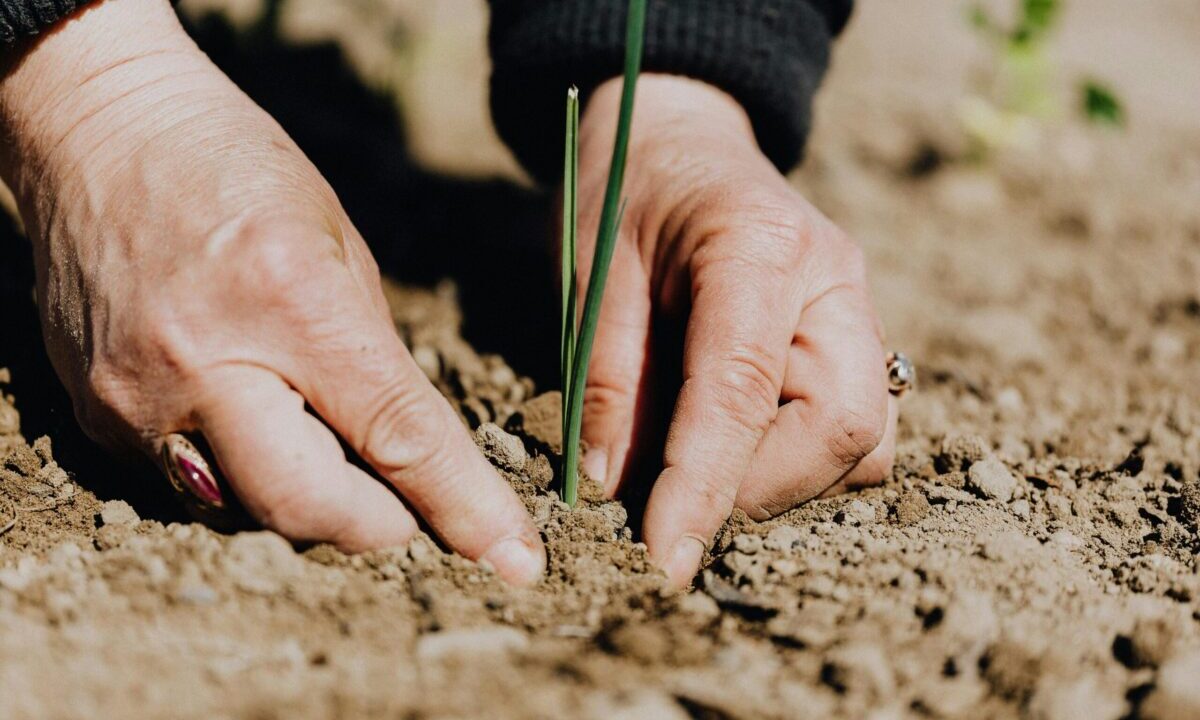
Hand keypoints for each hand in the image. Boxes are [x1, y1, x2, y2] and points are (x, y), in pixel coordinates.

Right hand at [0, 0, 543, 583]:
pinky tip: (246, 411)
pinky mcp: (95, 416)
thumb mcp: (339, 244)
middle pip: (310, 508)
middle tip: (405, 506)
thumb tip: (410, 453)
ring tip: (314, 431)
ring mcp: (137, 398)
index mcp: (291, 300)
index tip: (514, 560)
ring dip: (307, 498)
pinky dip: (240, 471)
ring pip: (249, 511)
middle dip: (378, 525)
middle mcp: (205, 363)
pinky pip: (190, 486)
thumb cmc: (236, 169)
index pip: (396, 435)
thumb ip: (375, 357)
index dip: (464, 508)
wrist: (98, 131)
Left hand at [576, 75, 896, 588]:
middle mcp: (834, 280)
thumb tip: (613, 487)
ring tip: (699, 464)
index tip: (663, 558)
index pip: (743, 390)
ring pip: (864, 441)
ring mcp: (858, 309)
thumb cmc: (626, 191)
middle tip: (674, 500)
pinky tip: (734, 441)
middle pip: (843, 427)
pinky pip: (856, 429)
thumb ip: (605, 376)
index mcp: (759, 245)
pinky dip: (798, 460)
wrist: (680, 137)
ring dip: (783, 481)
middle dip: (758, 489)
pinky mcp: (856, 338)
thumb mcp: (592, 270)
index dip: (704, 486)